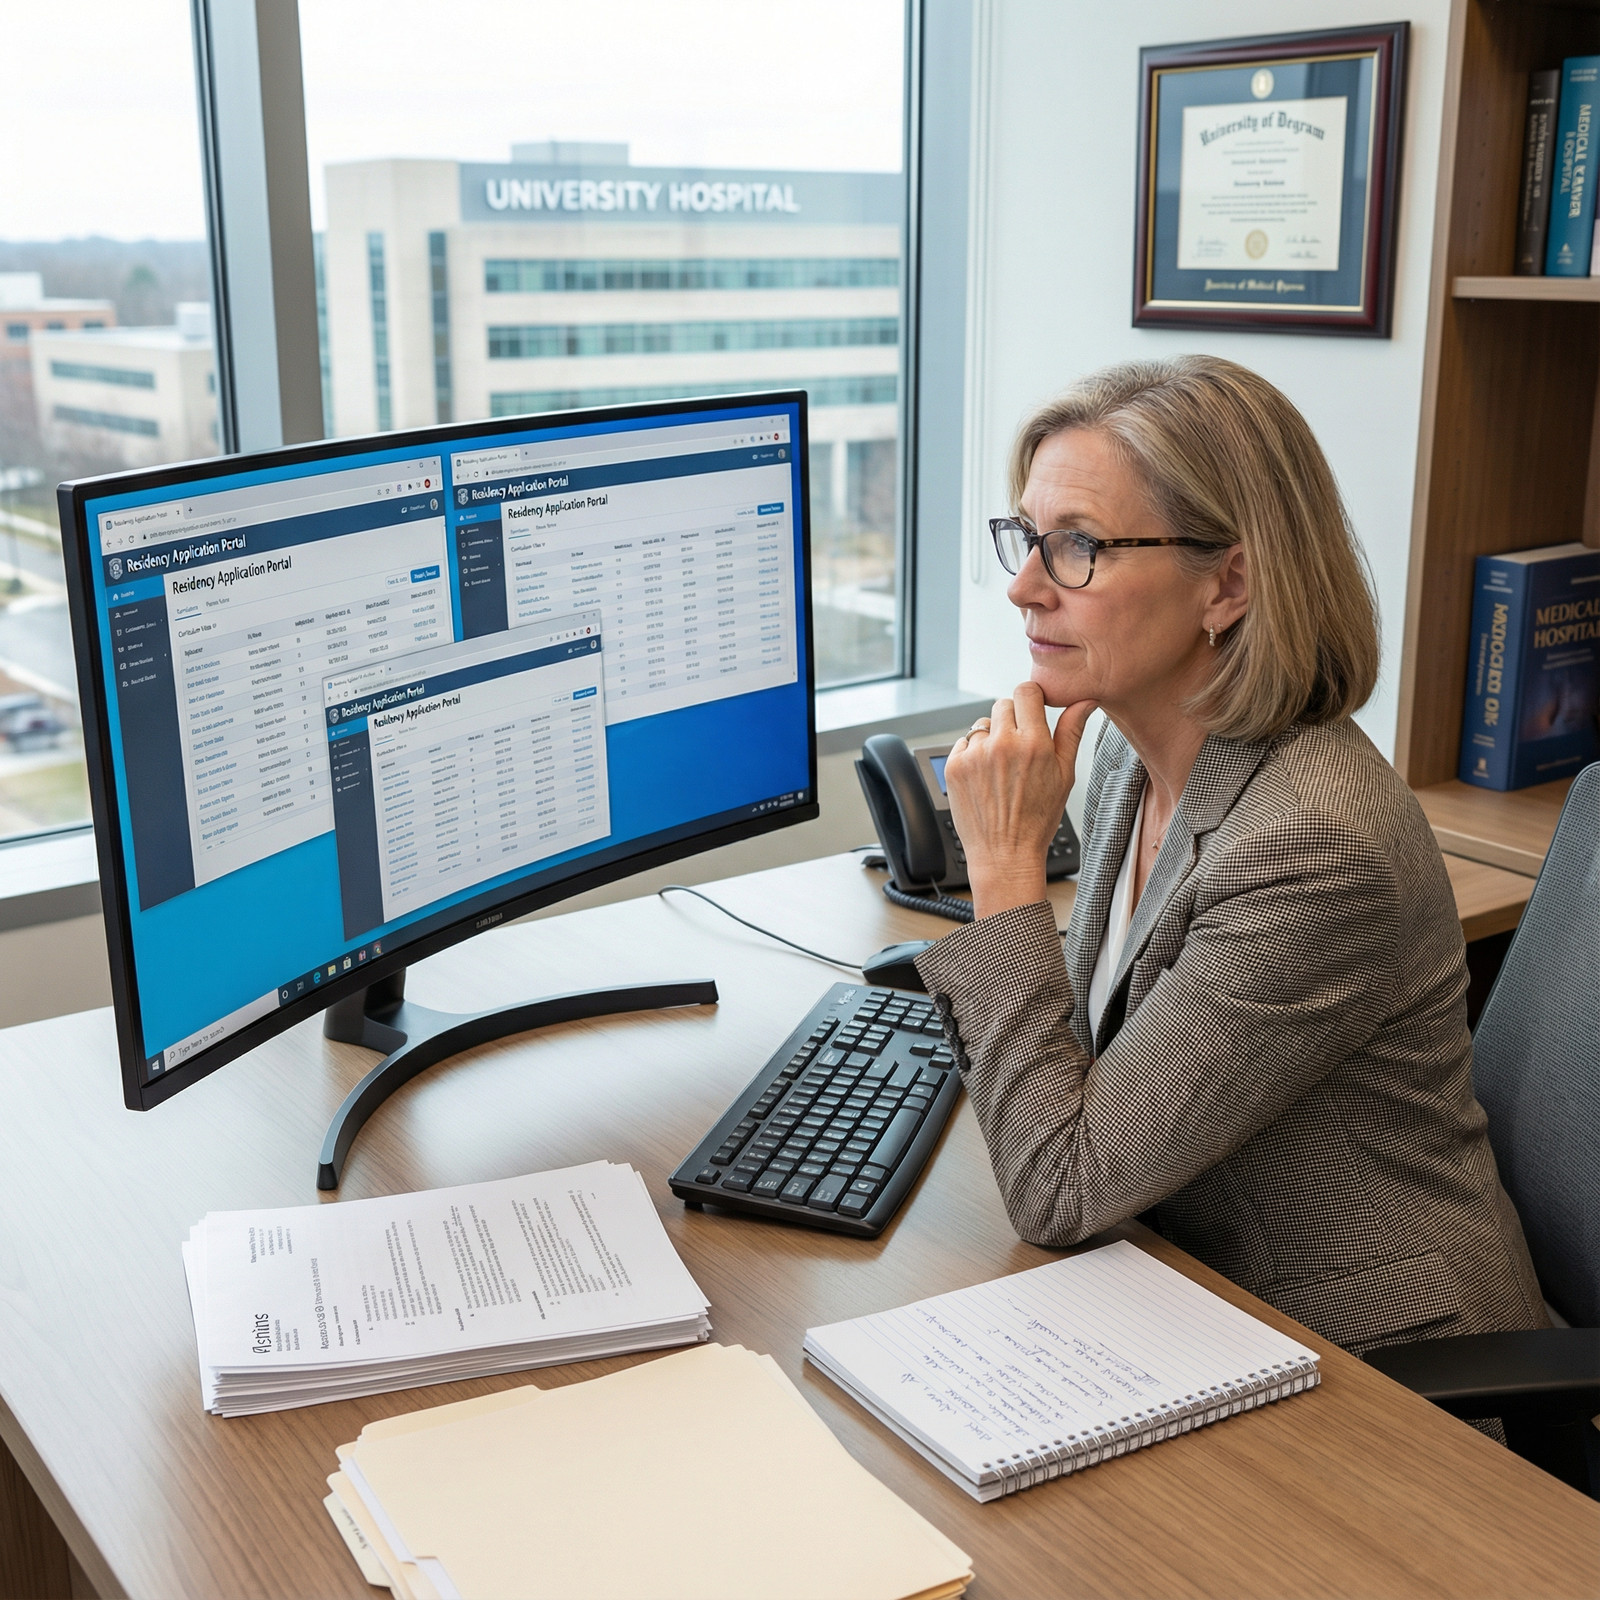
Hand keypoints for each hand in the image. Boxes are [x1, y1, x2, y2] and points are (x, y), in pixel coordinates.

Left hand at [945, 684, 1097, 918]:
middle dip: (1012, 719)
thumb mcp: (1064, 775)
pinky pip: (964, 743)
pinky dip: (973, 754)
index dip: (1031, 698)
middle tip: (1019, 747)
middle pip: (1003, 704)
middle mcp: (1001, 744)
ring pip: (982, 725)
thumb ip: (1071, 732)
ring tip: (1001, 768)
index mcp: (1033, 743)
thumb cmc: (1037, 819)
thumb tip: (1084, 701)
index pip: (1026, 691)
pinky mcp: (954, 766)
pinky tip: (985, 777)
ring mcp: (974, 755)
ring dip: (991, 738)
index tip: (1033, 711)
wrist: (1004, 854)